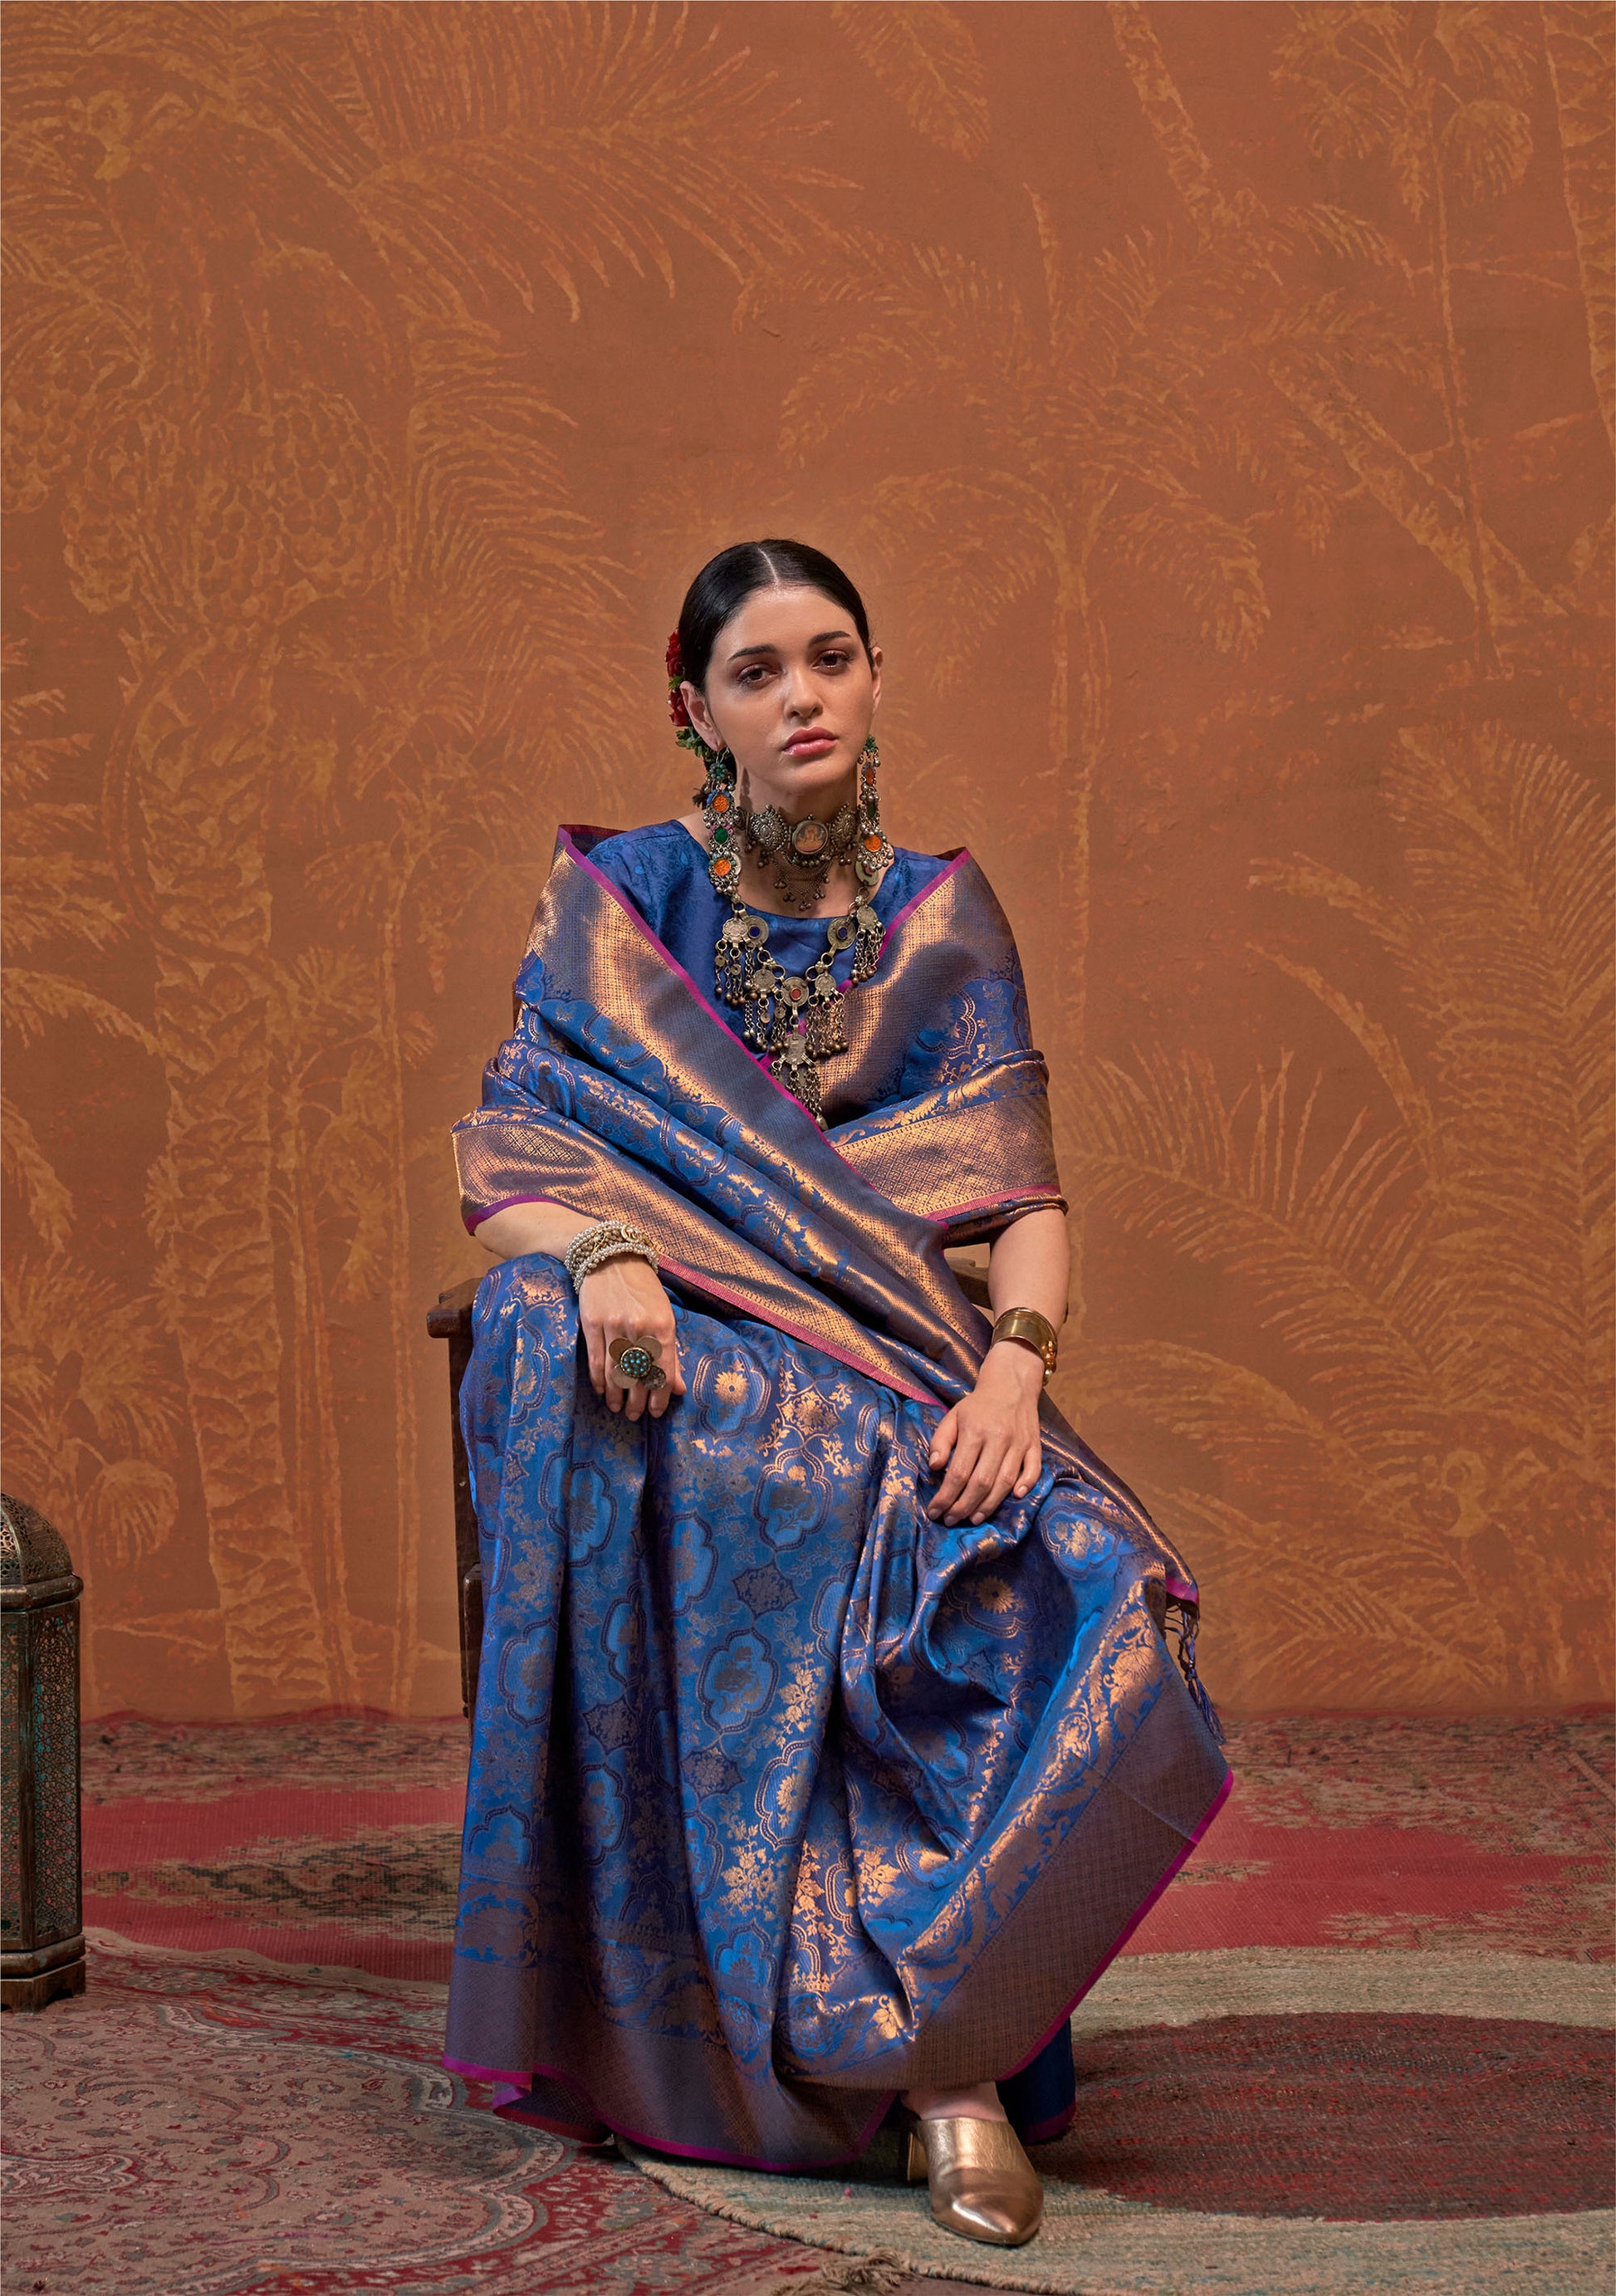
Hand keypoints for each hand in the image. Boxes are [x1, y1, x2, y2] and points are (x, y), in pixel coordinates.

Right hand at [577, 1257, 686, 1421]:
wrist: (612, 1258)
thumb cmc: (643, 1290)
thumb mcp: (664, 1317)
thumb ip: (671, 1354)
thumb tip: (677, 1388)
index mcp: (663, 1326)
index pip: (663, 1370)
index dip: (659, 1396)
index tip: (656, 1412)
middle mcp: (639, 1327)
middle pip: (638, 1375)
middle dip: (637, 1401)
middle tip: (634, 1416)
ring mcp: (614, 1325)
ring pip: (616, 1371)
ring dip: (616, 1395)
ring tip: (617, 1408)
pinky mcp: (592, 1323)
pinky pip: (596, 1359)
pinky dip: (598, 1379)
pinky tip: (601, 1391)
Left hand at [925, 1342, 1043, 1525]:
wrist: (1011, 1383)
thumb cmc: (977, 1405)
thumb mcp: (953, 1417)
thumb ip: (941, 1441)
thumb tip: (935, 1467)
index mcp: (975, 1431)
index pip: (959, 1472)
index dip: (946, 1496)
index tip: (935, 1511)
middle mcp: (999, 1439)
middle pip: (982, 1483)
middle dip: (964, 1507)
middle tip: (951, 1520)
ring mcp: (1019, 1443)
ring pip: (1005, 1482)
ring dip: (989, 1505)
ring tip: (973, 1518)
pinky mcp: (1035, 1445)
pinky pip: (1034, 1470)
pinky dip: (1026, 1485)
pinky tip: (1014, 1498)